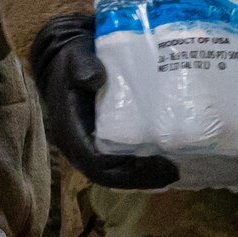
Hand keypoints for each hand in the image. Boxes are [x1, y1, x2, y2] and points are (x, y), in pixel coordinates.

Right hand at [29, 14, 178, 190]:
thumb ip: (82, 66)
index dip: (124, 169)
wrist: (65, 61)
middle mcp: (78, 146)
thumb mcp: (74, 58)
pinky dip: (140, 168)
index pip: (95, 163)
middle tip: (172, 171)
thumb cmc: (72, 61)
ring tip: (172, 171)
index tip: (154, 163)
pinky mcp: (100, 142)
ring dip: (143, 177)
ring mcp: (89, 147)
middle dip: (140, 178)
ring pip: (115, 174)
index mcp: (69, 131)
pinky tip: (164, 161)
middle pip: (109, 175)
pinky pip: (119, 163)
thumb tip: (95, 78)